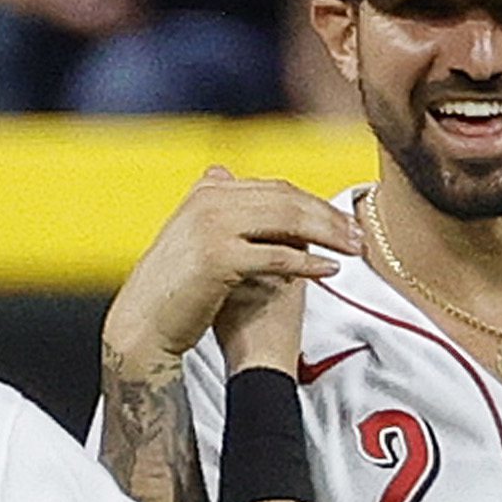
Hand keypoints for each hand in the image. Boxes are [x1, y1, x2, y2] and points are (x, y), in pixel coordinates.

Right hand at [104, 168, 358, 382]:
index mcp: (207, 192)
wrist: (143, 324)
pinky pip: (276, 256)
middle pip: (285, 200)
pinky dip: (307, 263)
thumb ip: (219, 213)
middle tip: (358, 235)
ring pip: (285, 221)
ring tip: (353, 249)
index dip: (313, 204)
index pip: (275, 189)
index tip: (342, 222)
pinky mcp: (218, 256)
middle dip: (327, 217)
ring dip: (326, 234)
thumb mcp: (197, 242)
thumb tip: (227, 176)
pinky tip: (329, 271)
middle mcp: (208, 200)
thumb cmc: (175, 289)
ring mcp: (212, 225)